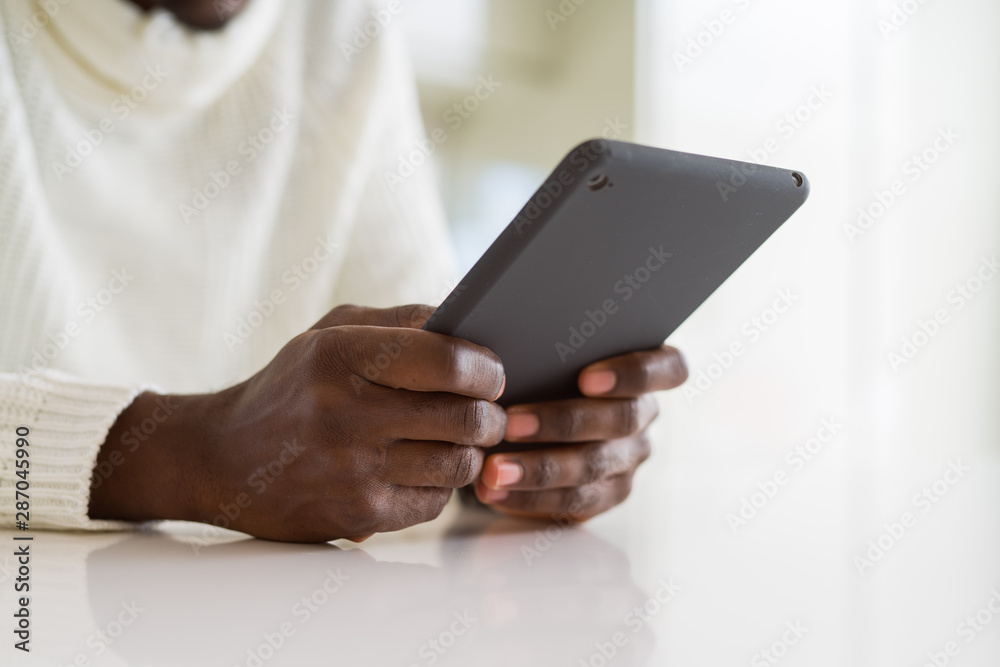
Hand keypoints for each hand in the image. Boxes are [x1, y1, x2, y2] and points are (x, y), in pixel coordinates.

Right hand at [89, 304, 506, 542]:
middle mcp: (347, 413)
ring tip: (463, 437)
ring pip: (460, 464)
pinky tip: (428, 467)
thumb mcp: (332, 333)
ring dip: (472, 451)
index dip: (486, 368)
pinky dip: (443, 484)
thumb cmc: (291, 387)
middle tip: (490, 409)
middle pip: (465, 418)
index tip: (493, 372)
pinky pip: (436, 502)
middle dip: (492, 413)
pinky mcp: (359, 515)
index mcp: (341, 355)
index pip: (447, 362)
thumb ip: (402, 321)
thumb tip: (470, 325)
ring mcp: (353, 470)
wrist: (220, 458)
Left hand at [472, 346, 686, 519]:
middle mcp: (644, 416)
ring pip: (593, 467)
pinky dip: (530, 497)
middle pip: (620, 421)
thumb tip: (512, 336)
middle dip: (562, 422)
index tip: (587, 378)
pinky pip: (574, 502)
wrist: (528, 419)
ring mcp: (629, 458)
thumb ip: (550, 345)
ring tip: (494, 468)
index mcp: (648, 371)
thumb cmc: (542, 368)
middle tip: (511, 422)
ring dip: (539, 468)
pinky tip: (495, 491)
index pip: (668, 369)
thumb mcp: (552, 352)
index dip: (633, 374)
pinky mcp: (606, 494)